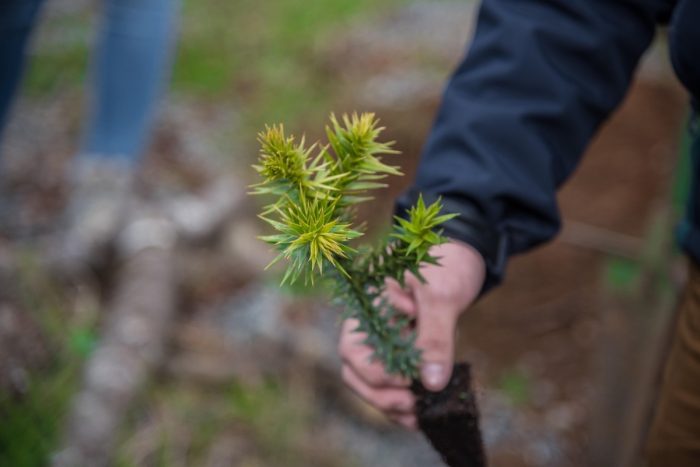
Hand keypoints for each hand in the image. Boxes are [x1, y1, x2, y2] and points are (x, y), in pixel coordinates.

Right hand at [338, 240, 485, 428]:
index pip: (354, 349)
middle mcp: (364, 325)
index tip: (413, 380)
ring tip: (421, 417)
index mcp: (364, 306)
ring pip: (367, 384)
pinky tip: (423, 416)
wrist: (457, 259)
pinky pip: (387, 385)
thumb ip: (435, 337)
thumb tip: (431, 383)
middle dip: (383, 395)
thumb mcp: (443, 296)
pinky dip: (401, 404)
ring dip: (391, 406)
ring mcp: (377, 340)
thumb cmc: (445, 268)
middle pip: (354, 372)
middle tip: (417, 405)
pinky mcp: (394, 352)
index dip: (380, 372)